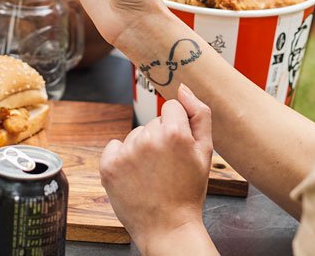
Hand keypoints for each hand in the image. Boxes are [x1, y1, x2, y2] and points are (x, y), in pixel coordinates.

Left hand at [100, 84, 214, 254]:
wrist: (168, 227)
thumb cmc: (188, 191)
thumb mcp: (205, 151)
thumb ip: (200, 114)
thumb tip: (183, 88)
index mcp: (175, 133)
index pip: (171, 107)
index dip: (177, 127)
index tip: (178, 148)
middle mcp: (148, 139)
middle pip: (152, 123)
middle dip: (160, 139)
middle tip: (167, 167)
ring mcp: (126, 152)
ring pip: (134, 135)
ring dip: (141, 149)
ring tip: (152, 175)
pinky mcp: (108, 165)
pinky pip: (114, 146)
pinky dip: (121, 158)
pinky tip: (134, 175)